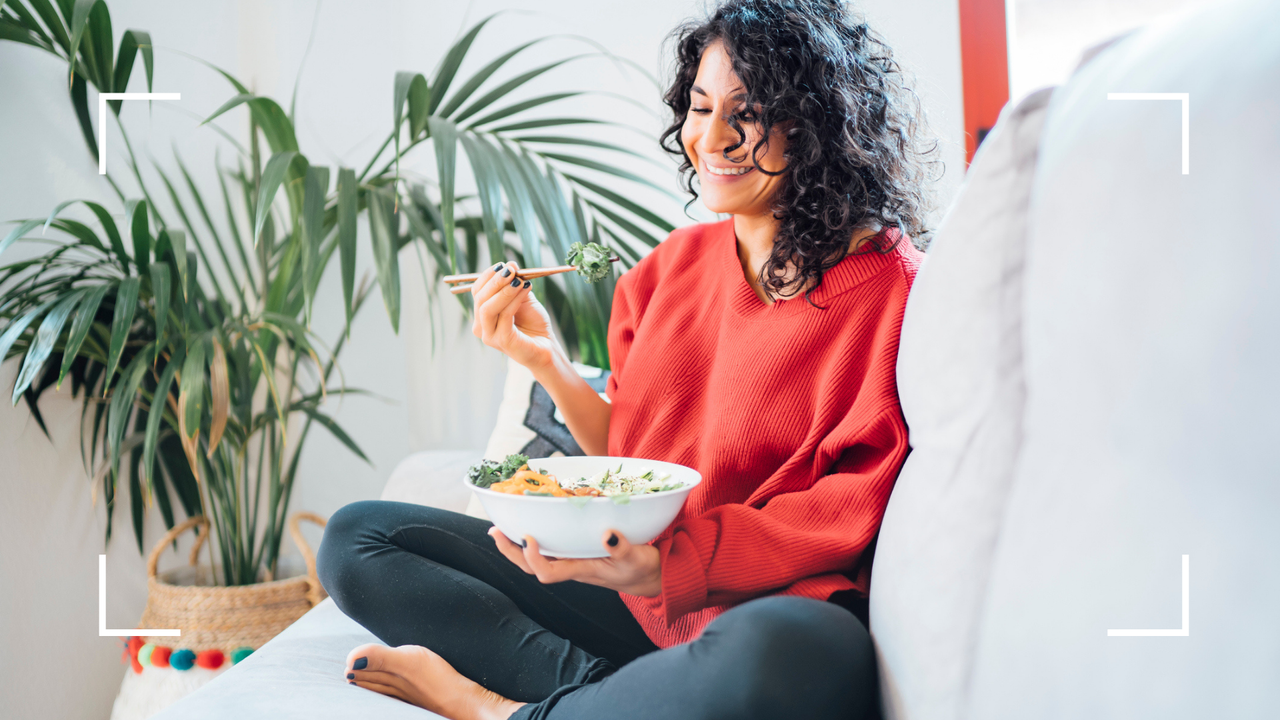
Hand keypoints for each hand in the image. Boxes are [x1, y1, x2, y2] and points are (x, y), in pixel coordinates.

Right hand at [471, 261, 559, 370]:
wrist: (546, 346)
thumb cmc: (533, 323)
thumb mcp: (523, 298)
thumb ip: (515, 283)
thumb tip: (510, 263)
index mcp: (482, 314)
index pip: (477, 291)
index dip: (488, 276)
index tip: (504, 264)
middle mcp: (481, 326)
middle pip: (479, 299)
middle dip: (494, 281)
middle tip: (510, 270)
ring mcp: (489, 335)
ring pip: (487, 308)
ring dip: (503, 290)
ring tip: (519, 280)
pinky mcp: (502, 341)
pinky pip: (504, 316)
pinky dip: (514, 300)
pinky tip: (525, 289)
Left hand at [488, 527, 661, 597]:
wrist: (646, 577)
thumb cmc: (641, 569)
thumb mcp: (637, 558)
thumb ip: (623, 548)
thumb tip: (608, 535)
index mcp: (581, 570)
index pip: (548, 572)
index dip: (533, 558)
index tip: (527, 537)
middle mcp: (571, 567)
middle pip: (531, 567)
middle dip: (510, 551)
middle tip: (495, 531)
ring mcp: (571, 561)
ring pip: (535, 559)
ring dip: (515, 545)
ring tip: (499, 527)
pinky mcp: (575, 553)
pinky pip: (548, 549)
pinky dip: (534, 537)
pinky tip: (527, 524)